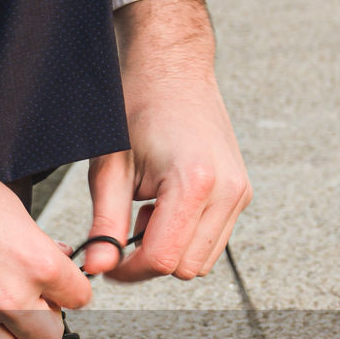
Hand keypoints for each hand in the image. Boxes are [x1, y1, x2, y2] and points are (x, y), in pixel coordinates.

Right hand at [0, 101, 91, 338]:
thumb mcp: (11, 208)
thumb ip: (38, 246)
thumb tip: (55, 262)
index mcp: (35, 262)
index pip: (79, 299)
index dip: (69, 292)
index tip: (60, 289)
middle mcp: (7, 295)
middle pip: (49, 338)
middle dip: (44, 322)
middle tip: (33, 305)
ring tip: (4, 320)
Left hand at [82, 0, 251, 281]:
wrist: (171, 68)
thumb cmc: (138, 106)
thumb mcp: (111, 169)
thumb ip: (105, 224)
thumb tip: (98, 267)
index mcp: (195, 182)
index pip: (163, 259)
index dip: (128, 270)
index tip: (107, 261)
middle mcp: (227, 190)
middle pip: (186, 268)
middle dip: (149, 261)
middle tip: (123, 230)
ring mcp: (239, 193)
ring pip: (202, 260)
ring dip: (169, 249)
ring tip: (146, 211)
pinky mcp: (241, 193)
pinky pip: (213, 240)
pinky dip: (185, 236)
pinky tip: (164, 206)